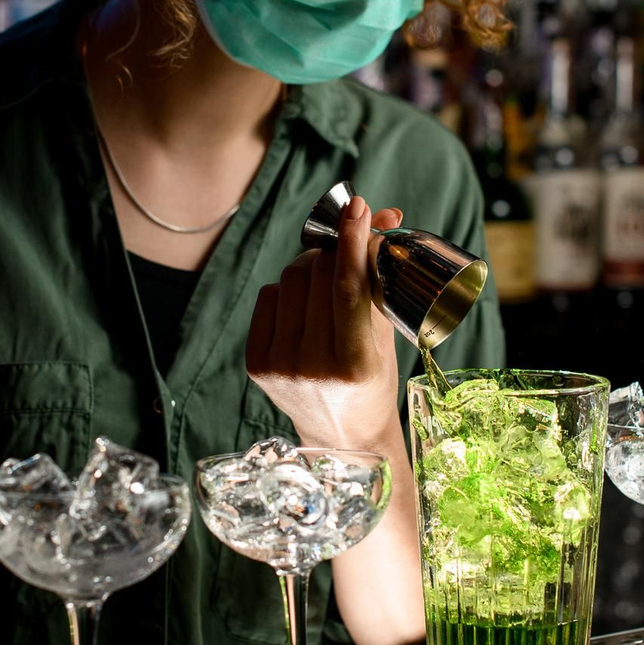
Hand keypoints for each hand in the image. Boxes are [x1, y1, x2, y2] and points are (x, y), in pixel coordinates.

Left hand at [246, 196, 403, 451]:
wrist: (340, 436)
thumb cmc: (373, 381)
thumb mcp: (387, 336)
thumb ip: (381, 277)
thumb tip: (386, 213)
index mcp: (355, 364)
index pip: (348, 288)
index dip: (351, 242)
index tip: (357, 208)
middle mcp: (313, 366)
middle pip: (316, 276)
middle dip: (333, 251)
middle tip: (346, 249)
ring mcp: (279, 366)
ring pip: (289, 280)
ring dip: (309, 266)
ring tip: (326, 278)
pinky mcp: (256, 363)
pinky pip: (268, 297)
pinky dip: (287, 289)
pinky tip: (302, 301)